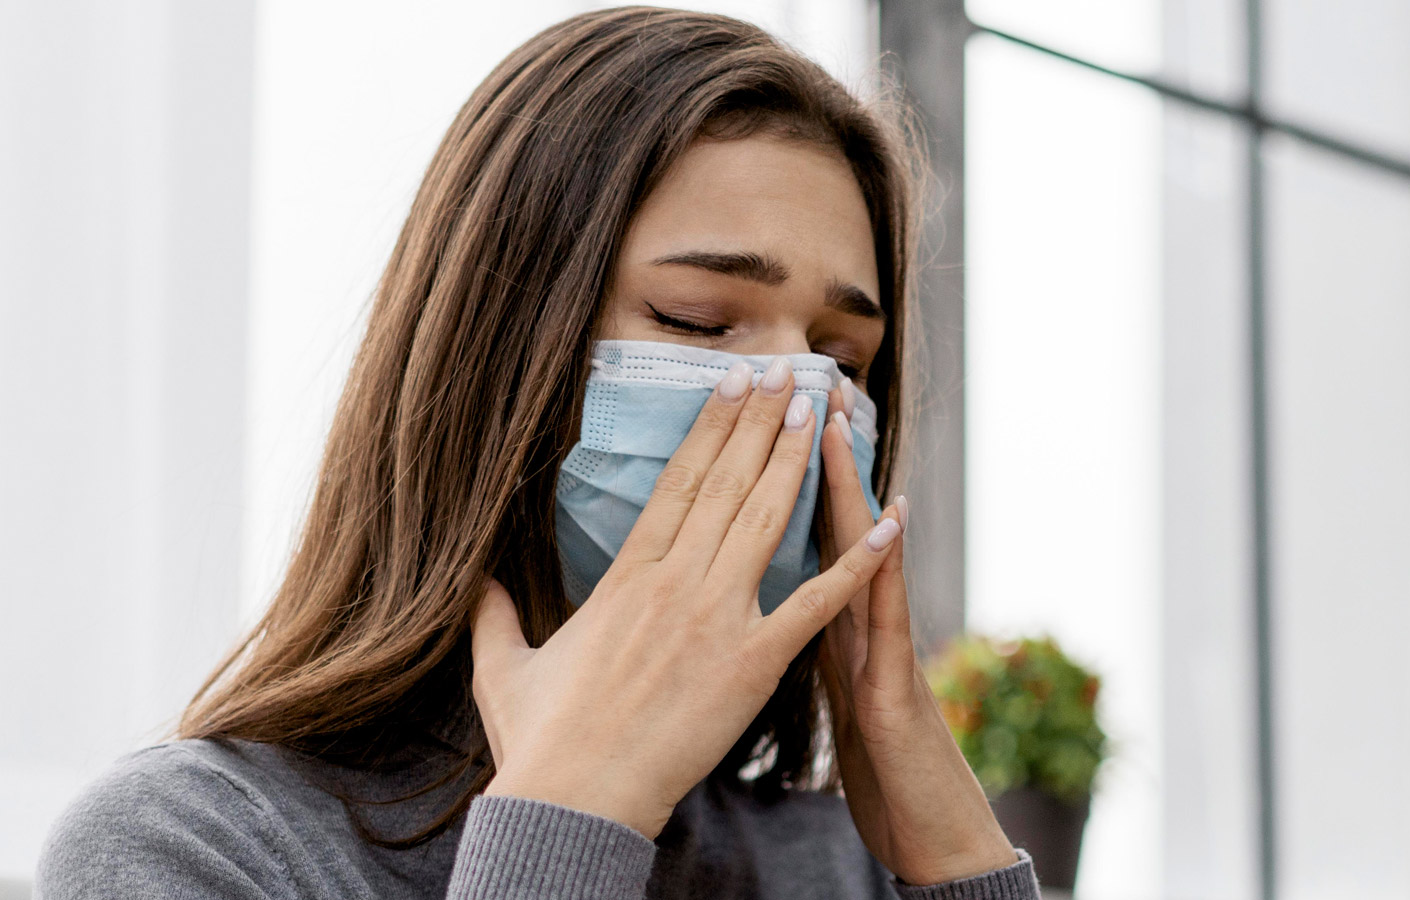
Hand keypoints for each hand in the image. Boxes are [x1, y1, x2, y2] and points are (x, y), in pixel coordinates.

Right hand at [469, 361, 904, 839]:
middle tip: (788, 372)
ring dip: (796, 462)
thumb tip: (476, 584)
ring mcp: (716, 619)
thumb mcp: (503, 666)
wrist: (574, 800)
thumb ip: (493, 615)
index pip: (679, 481)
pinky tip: (886, 527)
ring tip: (818, 410)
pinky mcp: (752, 665)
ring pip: (766, 522)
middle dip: (761, 422)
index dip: (712, 426)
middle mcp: (675, 582)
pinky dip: (854, 567)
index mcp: (626, 575)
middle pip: (728, 483)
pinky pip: (813, 606)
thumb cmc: (538, 740)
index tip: (734, 384)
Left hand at [815, 382, 1018, 884]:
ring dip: (848, 488)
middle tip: (803, 385)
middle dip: (812, 456)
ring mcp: (880, 646)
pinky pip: (890, 620)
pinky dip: (888, 569)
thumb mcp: (838, 694)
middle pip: (830, 526)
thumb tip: (768, 609)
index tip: (757, 417)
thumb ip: (809, 643)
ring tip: (834, 426)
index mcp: (826, 624)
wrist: (929, 826)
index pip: (796, 538)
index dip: (774, 478)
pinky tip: (895, 521)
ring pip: (862, 553)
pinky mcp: (894, 684)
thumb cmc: (881, 764)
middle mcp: (857, 622)